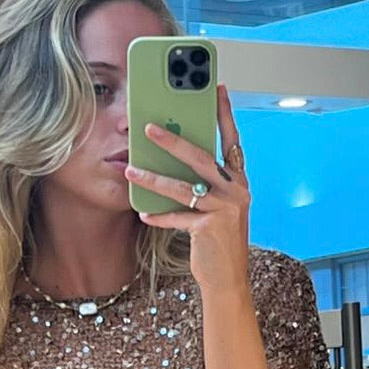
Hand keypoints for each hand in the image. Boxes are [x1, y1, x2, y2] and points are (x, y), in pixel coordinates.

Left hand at [126, 83, 249, 297]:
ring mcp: (225, 210)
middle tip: (148, 127)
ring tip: (130, 169)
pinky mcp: (210, 229)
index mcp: (238, 181)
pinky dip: (158, 215)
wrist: (228, 280)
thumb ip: (204, 183)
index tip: (216, 87)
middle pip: (201, 158)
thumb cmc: (217, 241)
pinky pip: (177, 217)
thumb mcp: (216, 207)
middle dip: (173, 140)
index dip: (224, 114)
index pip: (231, 140)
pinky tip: (142, 211)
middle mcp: (236, 191)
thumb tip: (174, 159)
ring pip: (183, 187)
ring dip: (153, 178)